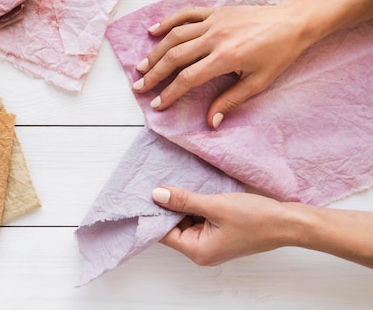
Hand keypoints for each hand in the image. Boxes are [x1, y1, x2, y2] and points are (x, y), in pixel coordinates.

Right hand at [133, 4, 313, 128]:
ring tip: (141, 66)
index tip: (157, 104)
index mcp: (226, 57)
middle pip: (174, 56)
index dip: (170, 93)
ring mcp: (213, 21)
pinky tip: (153, 31)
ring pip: (175, 36)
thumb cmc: (279, 54)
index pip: (188, 78)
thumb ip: (231, 100)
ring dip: (155, 52)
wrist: (294, 22)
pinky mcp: (215, 11)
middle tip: (140, 87)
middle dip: (154, 74)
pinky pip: (186, 14)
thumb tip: (211, 122)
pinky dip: (168, 21)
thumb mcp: (259, 82)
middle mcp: (215, 37)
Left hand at [152, 186, 291, 265]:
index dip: (154, 213)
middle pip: (172, 227)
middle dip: (168, 207)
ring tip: (176, 183)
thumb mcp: (215, 205)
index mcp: (198, 251)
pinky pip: (198, 219)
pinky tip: (192, 190)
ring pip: (184, 221)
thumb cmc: (256, 217)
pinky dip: (194, 206)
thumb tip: (157, 195)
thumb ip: (183, 200)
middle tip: (159, 182)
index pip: (163, 233)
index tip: (145, 193)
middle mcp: (201, 251)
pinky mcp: (218, 233)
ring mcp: (210, 242)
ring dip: (182, 204)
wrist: (288, 222)